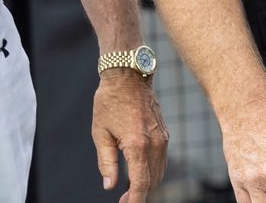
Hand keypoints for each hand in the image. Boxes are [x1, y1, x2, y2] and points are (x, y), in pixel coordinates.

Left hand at [92, 70, 167, 201]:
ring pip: (159, 172)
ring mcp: (163, 139)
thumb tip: (110, 186)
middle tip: (123, 199)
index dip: (135, 200)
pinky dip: (152, 170)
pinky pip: (161, 160)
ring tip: (129, 189)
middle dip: (139, 194)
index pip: (141, 183)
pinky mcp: (164, 134)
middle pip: (152, 181)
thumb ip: (106, 162)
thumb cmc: (109, 101)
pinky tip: (138, 171)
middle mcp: (155, 144)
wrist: (127, 75)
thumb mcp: (100, 132)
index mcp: (137, 145)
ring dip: (147, 184)